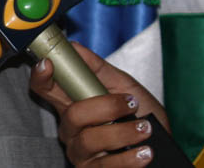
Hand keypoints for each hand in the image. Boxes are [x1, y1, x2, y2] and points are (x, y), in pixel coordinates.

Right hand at [30, 42, 169, 166]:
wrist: (163, 149)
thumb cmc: (141, 117)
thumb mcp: (125, 87)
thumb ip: (99, 69)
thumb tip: (74, 47)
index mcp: (73, 104)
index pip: (44, 89)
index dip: (40, 76)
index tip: (49, 63)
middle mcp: (71, 129)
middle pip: (71, 115)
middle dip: (105, 107)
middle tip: (131, 103)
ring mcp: (80, 153)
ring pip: (90, 140)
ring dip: (123, 133)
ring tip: (145, 130)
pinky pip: (105, 166)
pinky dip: (129, 158)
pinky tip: (144, 152)